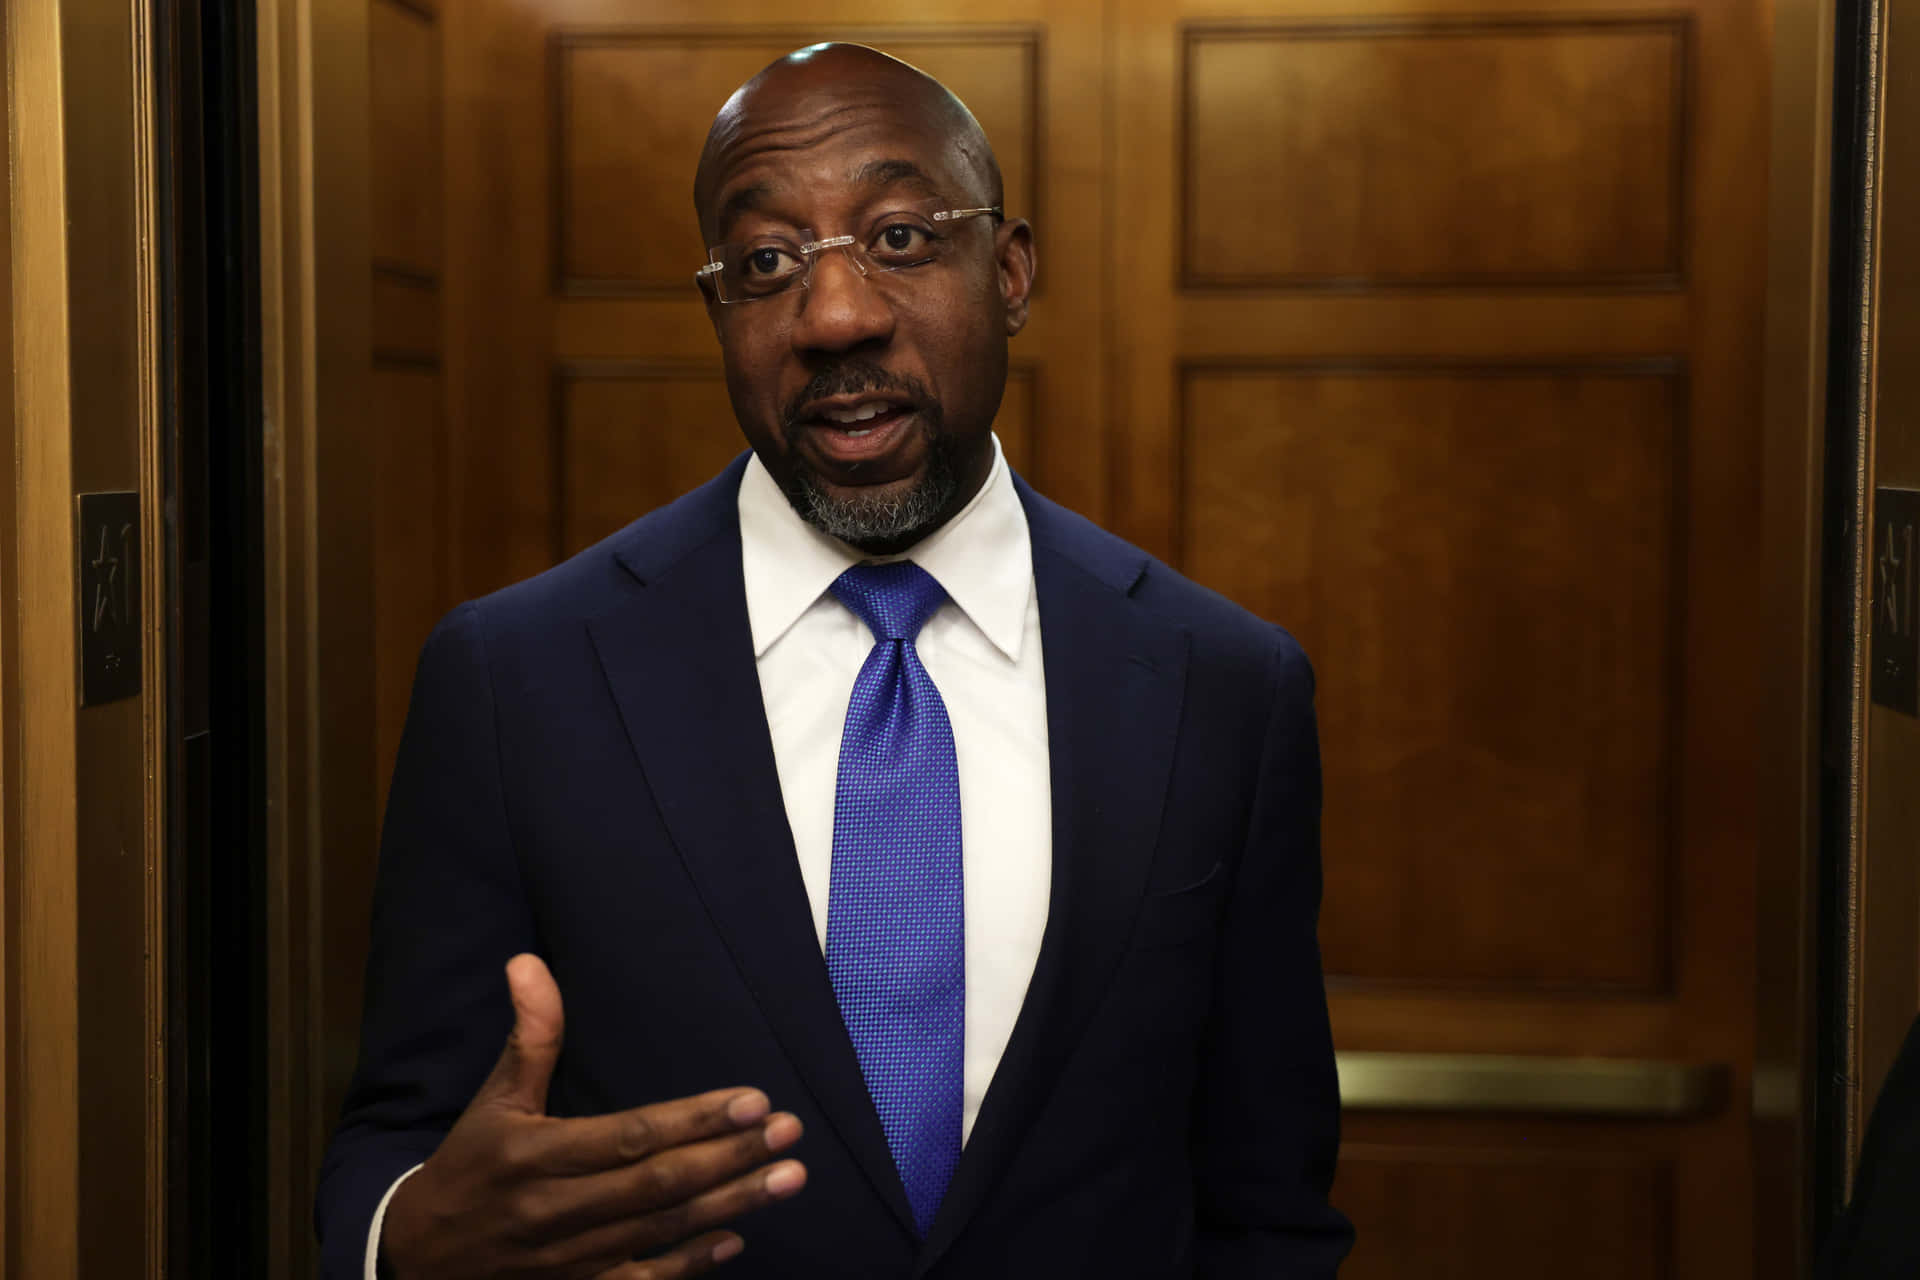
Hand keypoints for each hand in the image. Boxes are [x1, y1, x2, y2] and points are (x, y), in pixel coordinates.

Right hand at [381, 954, 806, 1278]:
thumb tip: (528, 962)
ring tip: (787, 1177)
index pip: (629, 1136)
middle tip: (789, 1132)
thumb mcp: (492, 1099)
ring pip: (660, 1230)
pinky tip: (736, 1240)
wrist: (417, 1260)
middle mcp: (555, 1210)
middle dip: (730, 1158)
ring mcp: (569, 1258)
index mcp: (536, 1155)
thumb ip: (528, 1035)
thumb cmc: (468, 1166)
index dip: (694, 1121)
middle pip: (657, 1184)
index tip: (753, 1100)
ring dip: (730, 1205)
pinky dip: (688, 1265)